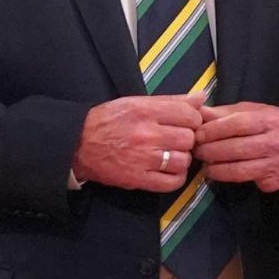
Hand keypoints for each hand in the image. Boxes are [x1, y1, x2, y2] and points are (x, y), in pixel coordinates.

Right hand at [72, 96, 206, 191]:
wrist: (78, 144)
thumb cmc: (109, 120)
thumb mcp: (137, 102)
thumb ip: (171, 100)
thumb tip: (201, 97)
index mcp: (145, 111)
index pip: (189, 115)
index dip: (193, 120)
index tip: (185, 123)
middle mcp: (146, 134)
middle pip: (188, 138)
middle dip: (187, 139)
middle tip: (176, 140)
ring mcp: (143, 158)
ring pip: (183, 160)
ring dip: (181, 159)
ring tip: (170, 155)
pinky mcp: (138, 179)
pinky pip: (172, 182)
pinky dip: (176, 177)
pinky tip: (168, 170)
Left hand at [191, 101, 278, 191]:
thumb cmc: (270, 125)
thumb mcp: (252, 112)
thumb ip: (226, 113)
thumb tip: (198, 112)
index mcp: (270, 120)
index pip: (238, 124)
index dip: (215, 130)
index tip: (198, 134)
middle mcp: (277, 142)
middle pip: (237, 148)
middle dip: (211, 151)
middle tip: (196, 151)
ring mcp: (277, 164)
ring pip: (240, 170)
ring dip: (217, 169)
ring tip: (205, 166)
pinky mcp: (274, 181)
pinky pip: (247, 181)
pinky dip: (229, 179)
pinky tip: (220, 174)